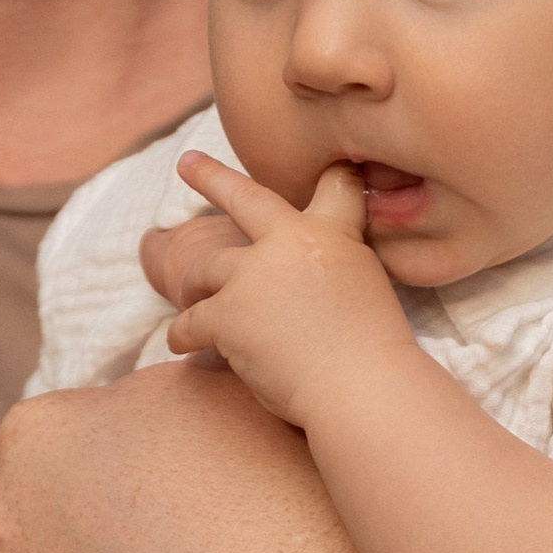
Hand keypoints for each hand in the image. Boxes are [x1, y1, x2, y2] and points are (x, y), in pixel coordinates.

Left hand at [160, 155, 418, 428]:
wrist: (363, 390)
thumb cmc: (374, 360)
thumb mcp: (370, 292)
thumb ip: (338, 271)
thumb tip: (310, 287)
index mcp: (334, 235)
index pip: (335, 188)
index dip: (333, 178)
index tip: (325, 163)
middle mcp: (290, 241)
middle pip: (243, 198)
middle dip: (211, 177)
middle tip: (186, 164)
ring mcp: (255, 275)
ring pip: (206, 268)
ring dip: (194, 285)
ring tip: (188, 296)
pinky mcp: (228, 313)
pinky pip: (192, 321)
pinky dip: (182, 334)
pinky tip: (177, 343)